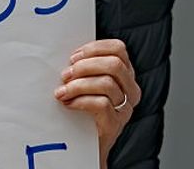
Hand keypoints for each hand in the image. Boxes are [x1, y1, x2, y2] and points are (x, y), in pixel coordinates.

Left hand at [55, 39, 140, 168]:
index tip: (74, 57)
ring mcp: (125, 108)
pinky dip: (80, 101)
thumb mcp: (88, 84)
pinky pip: (101, 104)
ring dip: (79, 84)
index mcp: (125, 75)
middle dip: (85, 66)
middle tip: (66, 74)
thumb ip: (85, 69)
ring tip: (63, 91)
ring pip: (107, 83)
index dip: (94, 48)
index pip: (118, 49)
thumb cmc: (84, 111)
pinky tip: (68, 104)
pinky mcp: (115, 124)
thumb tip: (68, 57)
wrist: (86, 145)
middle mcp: (130, 90)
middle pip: (114, 64)